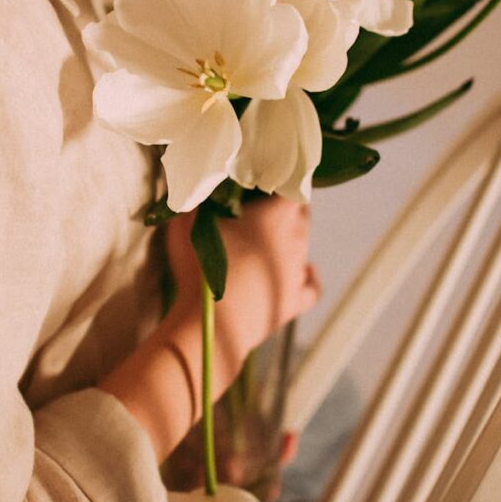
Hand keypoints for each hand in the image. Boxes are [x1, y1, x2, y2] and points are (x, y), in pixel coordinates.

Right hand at [165, 196, 319, 391]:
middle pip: (300, 214)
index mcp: (276, 214)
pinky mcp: (294, 301)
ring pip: (304, 245)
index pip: (292, 185)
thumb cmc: (200, 265)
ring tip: (265, 240)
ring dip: (289, 239)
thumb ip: (201, 198)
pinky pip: (311, 283)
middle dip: (284, 207)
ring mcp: (297, 272)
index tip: (264, 178)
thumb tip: (203, 183)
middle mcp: (295, 239)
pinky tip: (301, 270)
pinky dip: (307, 274)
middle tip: (258, 208)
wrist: (211, 323)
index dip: (280, 180)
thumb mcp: (189, 220)